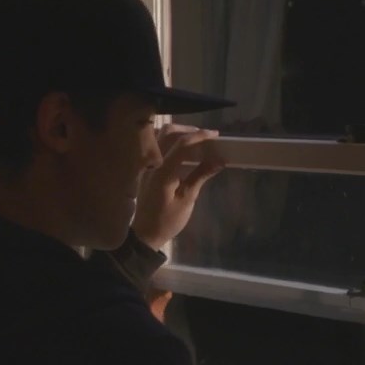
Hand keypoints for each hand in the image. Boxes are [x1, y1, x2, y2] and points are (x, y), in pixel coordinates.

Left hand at [132, 124, 225, 250]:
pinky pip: (157, 145)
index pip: (181, 145)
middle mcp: (153, 164)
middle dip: (189, 131)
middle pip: (168, 133)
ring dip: (179, 133)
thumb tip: (219, 160)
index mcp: (163, 172)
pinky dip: (171, 140)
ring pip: (161, 136)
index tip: (216, 135)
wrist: (145, 233)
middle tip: (208, 136)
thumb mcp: (187, 199)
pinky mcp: (147, 168)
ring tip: (197, 139)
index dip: (200, 137)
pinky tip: (183, 148)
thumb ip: (201, 176)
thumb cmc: (167, 220)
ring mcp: (147, 165)